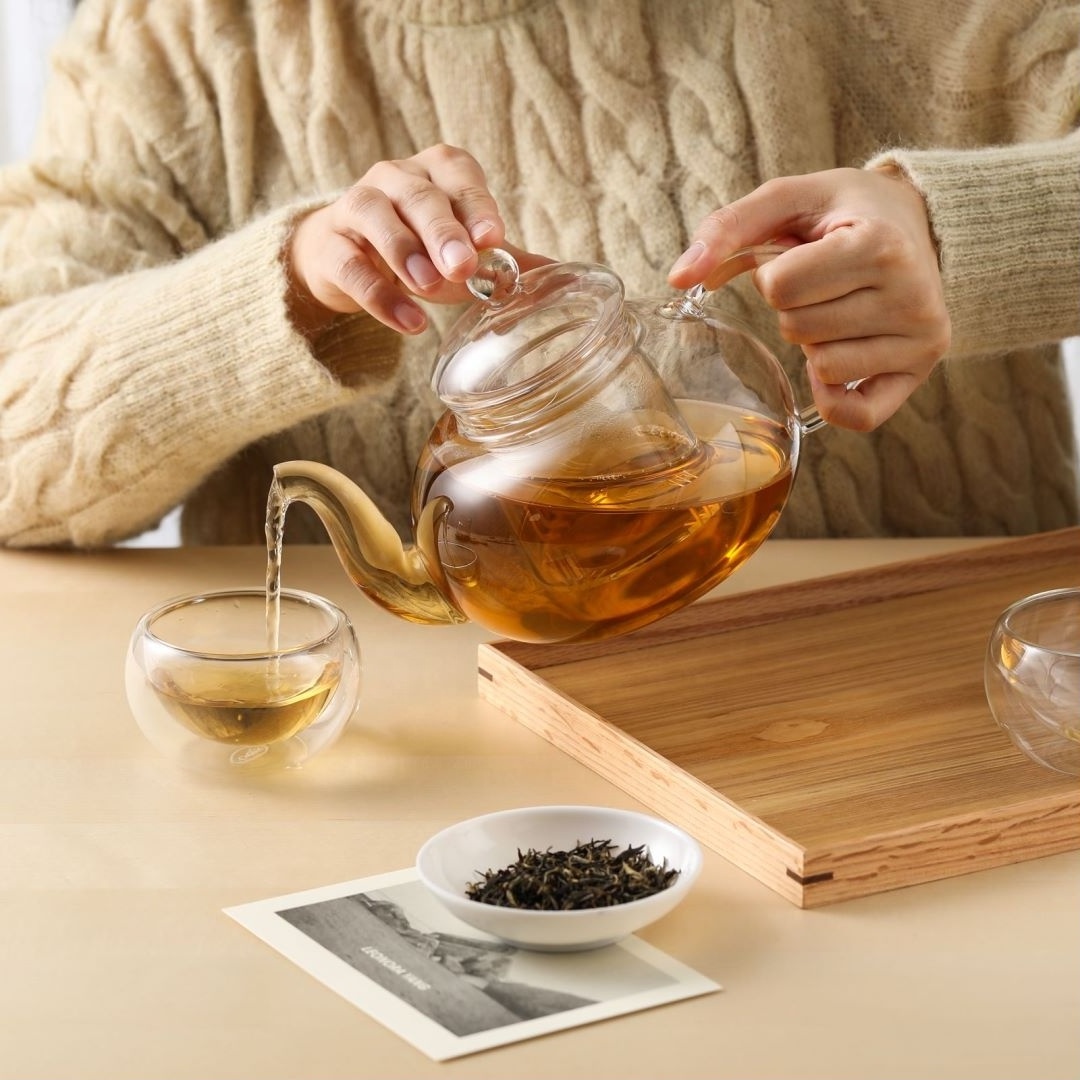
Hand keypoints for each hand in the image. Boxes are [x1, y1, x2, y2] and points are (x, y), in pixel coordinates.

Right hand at [287, 144, 546, 336]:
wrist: (346, 259)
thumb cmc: (420, 249)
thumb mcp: (466, 252)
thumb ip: (509, 263)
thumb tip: (570, 279)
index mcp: (436, 171)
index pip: (458, 175)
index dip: (475, 203)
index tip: (492, 237)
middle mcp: (394, 178)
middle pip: (418, 196)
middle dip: (443, 230)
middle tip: (462, 266)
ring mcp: (356, 207)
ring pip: (377, 217)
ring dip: (405, 252)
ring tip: (429, 288)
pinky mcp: (330, 246)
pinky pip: (351, 265)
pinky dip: (379, 295)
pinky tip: (408, 322)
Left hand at [668, 167, 950, 430]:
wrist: (918, 220)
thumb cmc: (844, 210)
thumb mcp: (787, 199)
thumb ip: (726, 230)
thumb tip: (677, 279)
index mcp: (878, 243)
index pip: (780, 287)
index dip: (774, 274)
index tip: (803, 254)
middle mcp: (910, 294)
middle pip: (797, 329)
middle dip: (793, 307)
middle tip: (824, 281)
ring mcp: (920, 338)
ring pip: (822, 368)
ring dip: (814, 342)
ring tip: (841, 306)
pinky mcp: (921, 371)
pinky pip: (858, 415)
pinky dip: (834, 396)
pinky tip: (840, 359)